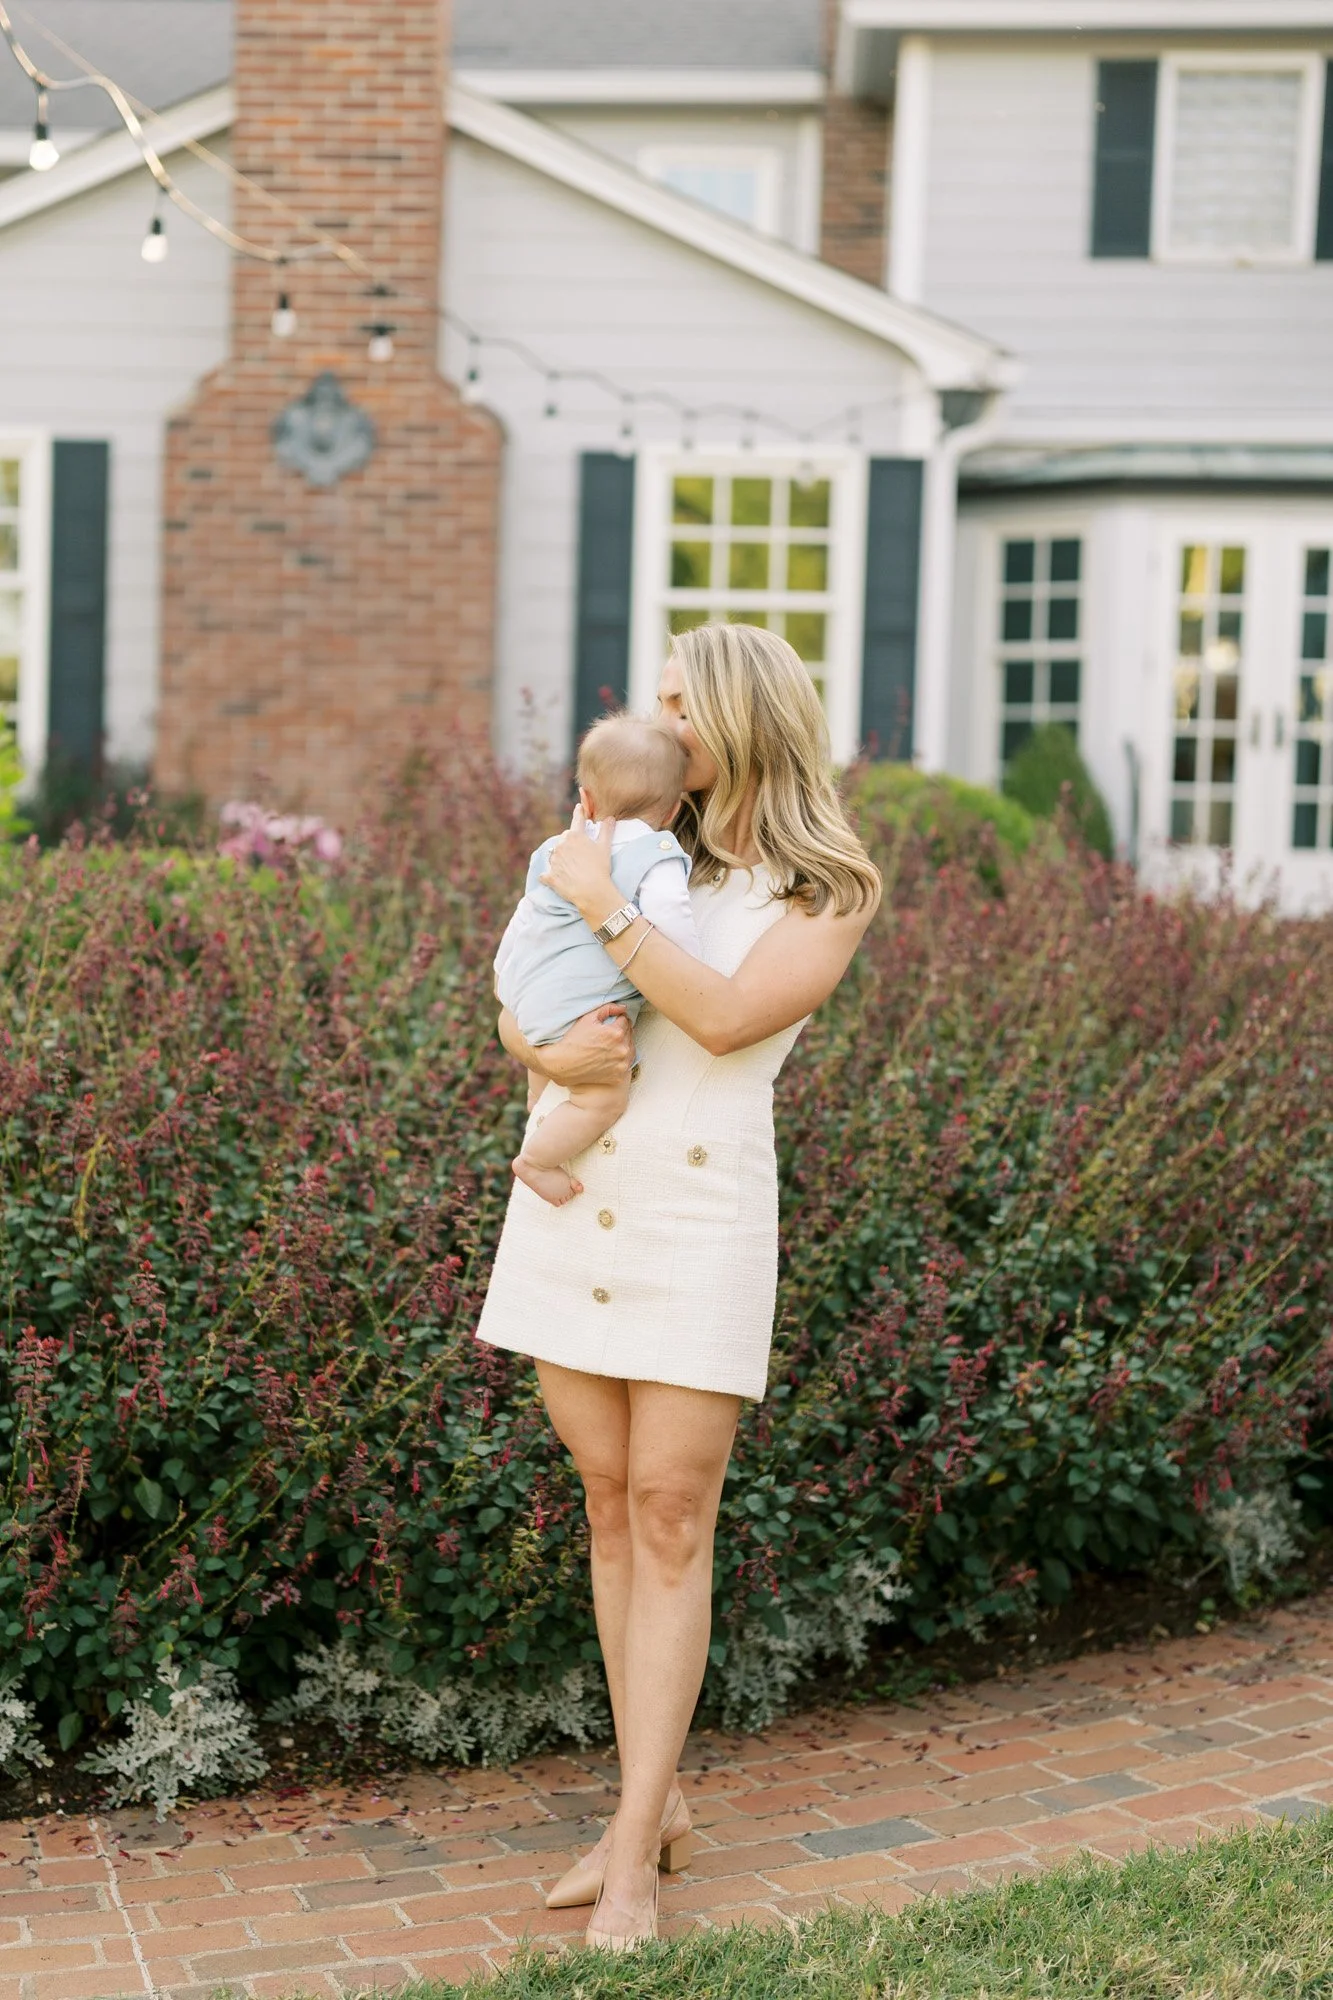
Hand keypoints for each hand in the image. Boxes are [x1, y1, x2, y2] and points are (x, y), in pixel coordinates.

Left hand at [540, 803, 616, 917]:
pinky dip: (547, 876)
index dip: (579, 813)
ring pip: (554, 854)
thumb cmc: (600, 868)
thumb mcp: (605, 847)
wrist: (592, 891)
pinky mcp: (550, 876)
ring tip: (571, 866)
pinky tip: (551, 878)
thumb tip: (610, 818)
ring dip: (560, 857)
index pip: (577, 820)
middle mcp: (561, 845)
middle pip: (565, 838)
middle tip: (580, 852)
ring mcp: (554, 861)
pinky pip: (545, 875)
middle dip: (570, 842)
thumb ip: (606, 830)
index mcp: (575, 836)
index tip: (578, 807)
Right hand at [541, 1006, 633, 1090]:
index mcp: (616, 1033)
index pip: (625, 1021)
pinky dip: (621, 1061)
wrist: (563, 1064)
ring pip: (631, 1049)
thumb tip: (623, 1008)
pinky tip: (610, 1058)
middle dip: (621, 1032)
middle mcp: (622, 1049)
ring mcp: (622, 1064)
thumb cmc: (574, 1040)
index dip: (617, 1020)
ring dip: (624, 1045)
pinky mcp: (619, 1076)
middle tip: (607, 1035)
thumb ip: (608, 1009)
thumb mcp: (588, 1018)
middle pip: (630, 1035)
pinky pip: (626, 1065)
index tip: (609, 1024)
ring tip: (610, 1046)